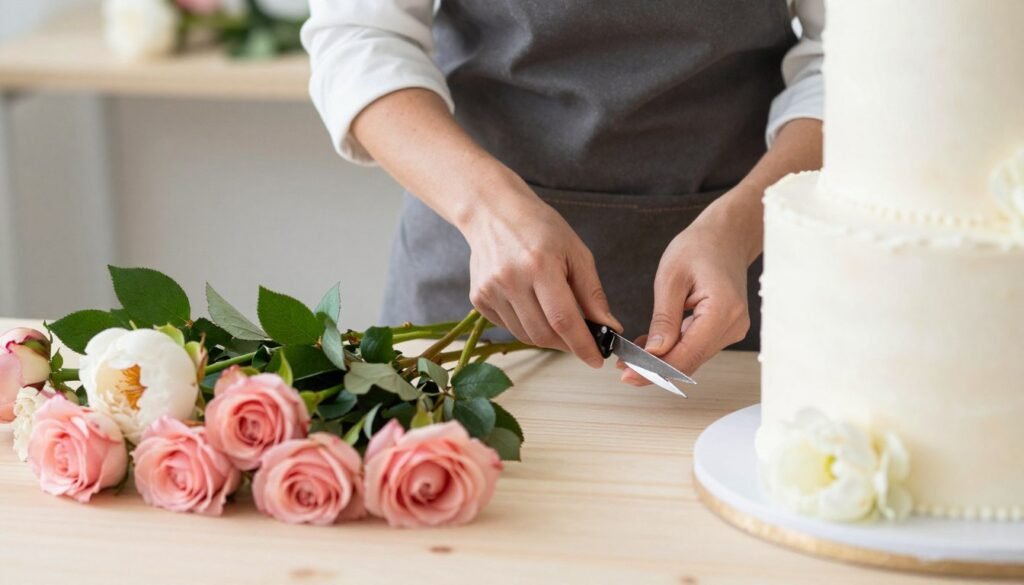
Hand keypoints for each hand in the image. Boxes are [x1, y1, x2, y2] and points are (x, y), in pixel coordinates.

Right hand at [460, 171, 622, 367]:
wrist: (493, 212)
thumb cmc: (539, 228)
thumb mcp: (576, 252)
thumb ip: (592, 293)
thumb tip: (609, 328)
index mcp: (539, 266)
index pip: (563, 320)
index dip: (582, 345)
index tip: (597, 359)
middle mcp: (510, 281)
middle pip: (543, 334)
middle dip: (567, 344)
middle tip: (581, 339)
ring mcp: (490, 291)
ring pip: (526, 335)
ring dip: (548, 337)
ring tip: (557, 318)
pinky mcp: (478, 299)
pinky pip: (509, 327)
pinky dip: (527, 326)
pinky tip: (532, 304)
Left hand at [620, 190, 757, 383]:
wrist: (725, 236)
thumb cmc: (699, 247)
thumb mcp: (671, 278)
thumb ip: (664, 318)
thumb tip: (653, 353)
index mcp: (723, 311)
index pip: (686, 355)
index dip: (655, 370)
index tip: (628, 375)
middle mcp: (732, 325)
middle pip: (689, 361)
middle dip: (654, 369)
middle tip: (622, 369)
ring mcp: (731, 329)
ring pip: (691, 357)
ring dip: (661, 360)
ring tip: (630, 357)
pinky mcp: (724, 329)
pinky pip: (695, 346)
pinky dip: (672, 349)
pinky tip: (648, 346)